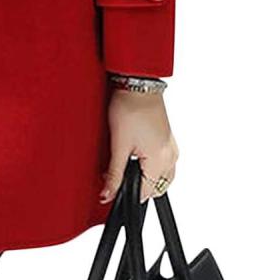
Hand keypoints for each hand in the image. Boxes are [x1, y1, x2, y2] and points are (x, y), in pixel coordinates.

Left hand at [99, 87, 178, 203]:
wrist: (138, 84)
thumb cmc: (130, 107)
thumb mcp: (118, 144)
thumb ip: (114, 173)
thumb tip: (108, 194)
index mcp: (161, 161)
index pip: (145, 193)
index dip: (126, 192)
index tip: (114, 184)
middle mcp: (171, 157)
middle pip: (156, 187)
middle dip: (137, 184)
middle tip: (119, 170)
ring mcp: (171, 147)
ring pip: (161, 176)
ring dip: (146, 175)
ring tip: (128, 158)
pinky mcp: (168, 139)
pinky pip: (163, 162)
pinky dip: (151, 164)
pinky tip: (137, 151)